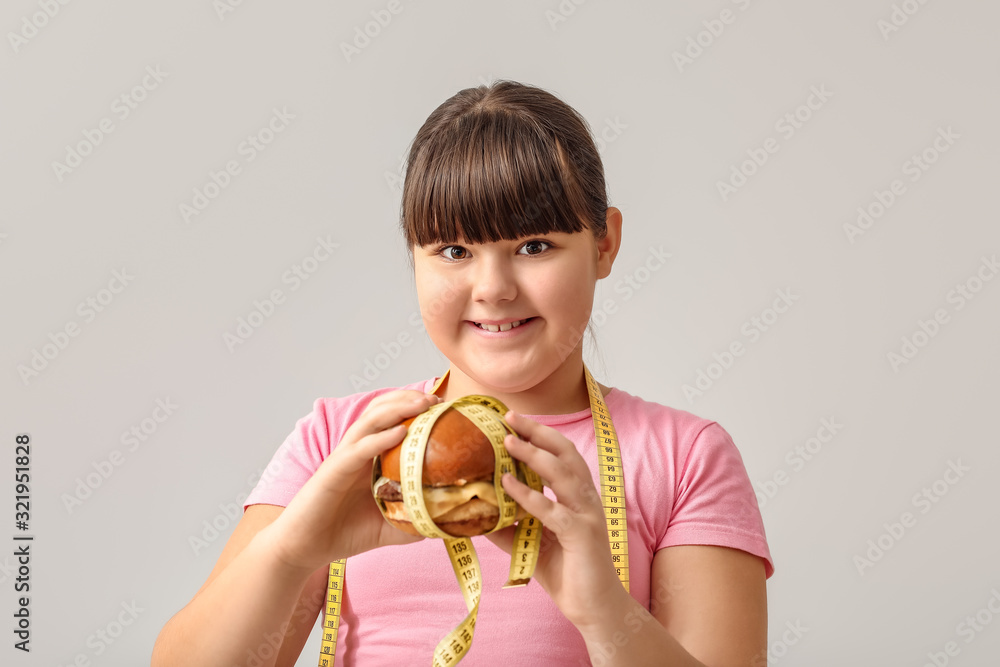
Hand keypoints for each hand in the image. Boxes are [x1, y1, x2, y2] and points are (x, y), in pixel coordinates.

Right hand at [264, 390, 441, 571]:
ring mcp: (344, 458)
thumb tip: (446, 521)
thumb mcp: (389, 528)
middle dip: (409, 399)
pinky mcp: (333, 471)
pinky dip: (380, 438)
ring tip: (423, 404)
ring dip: (398, 408)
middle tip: (437, 400)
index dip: (416, 409)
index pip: (392, 420)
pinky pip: (359, 449)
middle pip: (381, 410)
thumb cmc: (345, 533)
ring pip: (370, 421)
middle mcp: (357, 450)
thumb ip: (414, 521)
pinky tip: (401, 433)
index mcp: (370, 457)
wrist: (305, 549)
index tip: (444, 408)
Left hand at [484, 411, 629, 630]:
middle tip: (509, 417)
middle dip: (538, 432)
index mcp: (577, 496)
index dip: (539, 434)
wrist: (595, 609)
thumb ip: (509, 527)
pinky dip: (529, 495)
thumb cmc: (568, 574)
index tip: (512, 419)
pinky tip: (507, 485)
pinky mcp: (583, 535)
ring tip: (508, 441)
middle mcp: (586, 499)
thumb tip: (476, 513)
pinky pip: (553, 510)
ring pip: (562, 474)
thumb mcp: (531, 544)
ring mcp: (587, 515)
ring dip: (534, 455)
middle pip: (565, 453)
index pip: (561, 454)